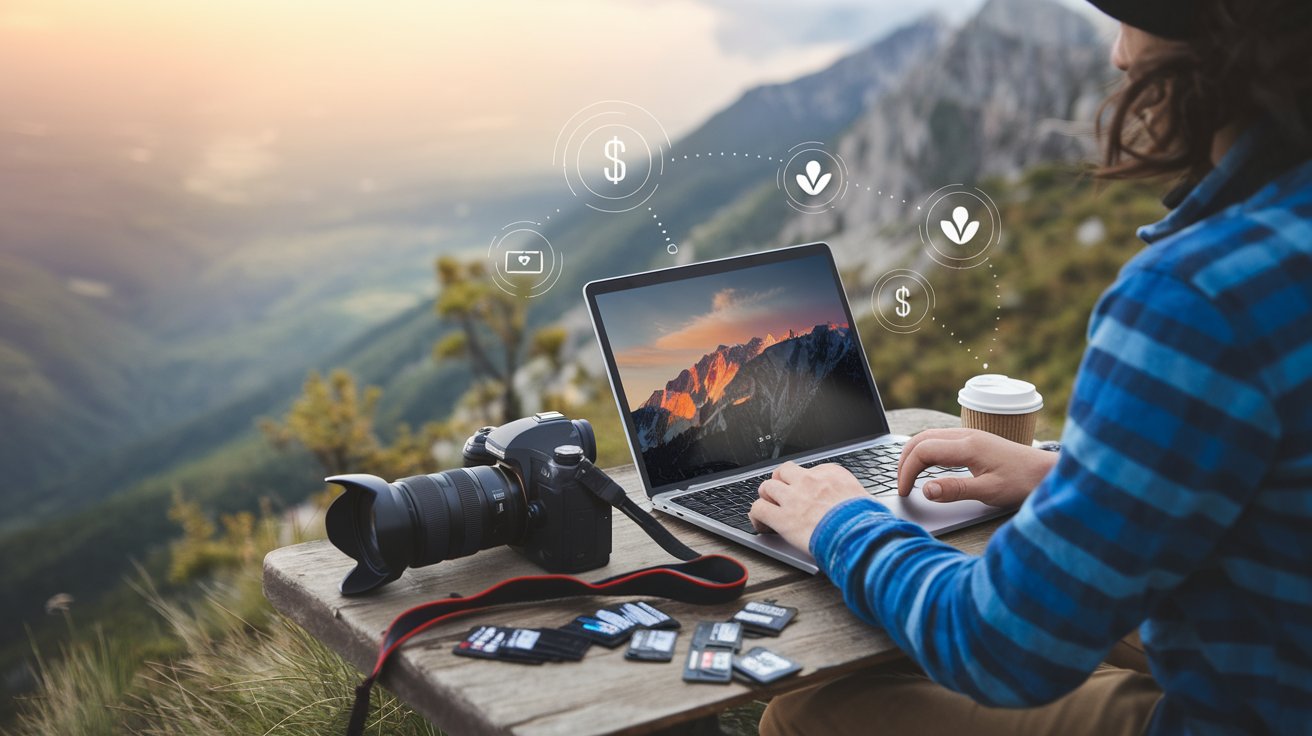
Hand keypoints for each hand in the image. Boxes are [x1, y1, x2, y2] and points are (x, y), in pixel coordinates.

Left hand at [749, 462, 867, 550]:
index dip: (804, 482)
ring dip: (767, 497)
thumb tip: (857, 505)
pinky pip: (758, 508)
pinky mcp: (782, 518)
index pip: (809, 470)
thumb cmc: (867, 521)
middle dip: (780, 482)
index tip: (805, 492)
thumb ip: (852, 497)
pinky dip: (757, 516)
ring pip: (767, 487)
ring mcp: (794, 498)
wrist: (860, 535)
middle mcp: (810, 481)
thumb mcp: (866, 499)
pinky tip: (761, 523)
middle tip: (782, 495)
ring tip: (770, 508)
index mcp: (831, 474)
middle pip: (784, 472)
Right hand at [896, 428, 1057, 507]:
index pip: (923, 451)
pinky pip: (940, 440)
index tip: (905, 491)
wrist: (1047, 472)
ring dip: (913, 454)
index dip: (907, 471)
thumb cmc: (1022, 482)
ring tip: (908, 477)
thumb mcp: (989, 492)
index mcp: (967, 446)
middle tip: (901, 485)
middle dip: (904, 461)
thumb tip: (926, 490)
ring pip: (929, 437)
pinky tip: (927, 467)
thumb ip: (955, 490)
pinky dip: (926, 452)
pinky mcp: (973, 441)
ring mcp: (969, 435)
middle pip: (920, 439)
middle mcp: (965, 435)